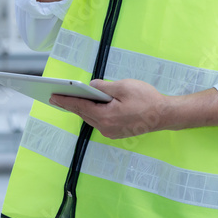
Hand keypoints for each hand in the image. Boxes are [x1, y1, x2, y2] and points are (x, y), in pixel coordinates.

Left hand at [50, 79, 167, 138]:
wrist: (165, 115)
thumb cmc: (147, 99)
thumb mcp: (123, 86)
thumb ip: (103, 86)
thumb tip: (91, 86)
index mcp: (105, 116)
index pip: (80, 106)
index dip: (65, 100)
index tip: (52, 96)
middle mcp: (106, 127)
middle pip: (84, 113)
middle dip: (70, 104)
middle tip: (56, 96)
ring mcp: (111, 131)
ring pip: (91, 118)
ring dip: (81, 108)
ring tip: (69, 99)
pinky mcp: (117, 132)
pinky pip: (99, 121)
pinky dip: (92, 112)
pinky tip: (88, 105)